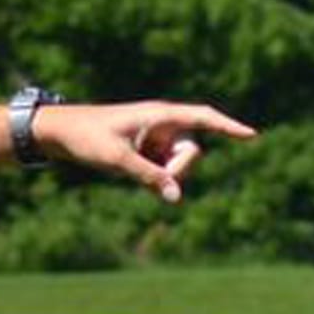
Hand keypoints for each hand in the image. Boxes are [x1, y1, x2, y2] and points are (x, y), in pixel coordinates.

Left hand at [37, 101, 256, 202]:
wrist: (60, 133)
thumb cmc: (87, 137)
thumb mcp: (117, 159)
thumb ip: (149, 177)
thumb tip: (176, 198)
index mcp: (160, 115)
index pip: (203, 118)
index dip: (228, 127)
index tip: (253, 136)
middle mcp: (162, 125)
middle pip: (192, 152)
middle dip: (178, 169)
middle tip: (146, 172)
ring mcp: (155, 140)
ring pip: (178, 166)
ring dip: (162, 175)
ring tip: (129, 168)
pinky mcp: (146, 153)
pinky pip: (163, 172)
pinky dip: (155, 180)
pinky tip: (133, 176)